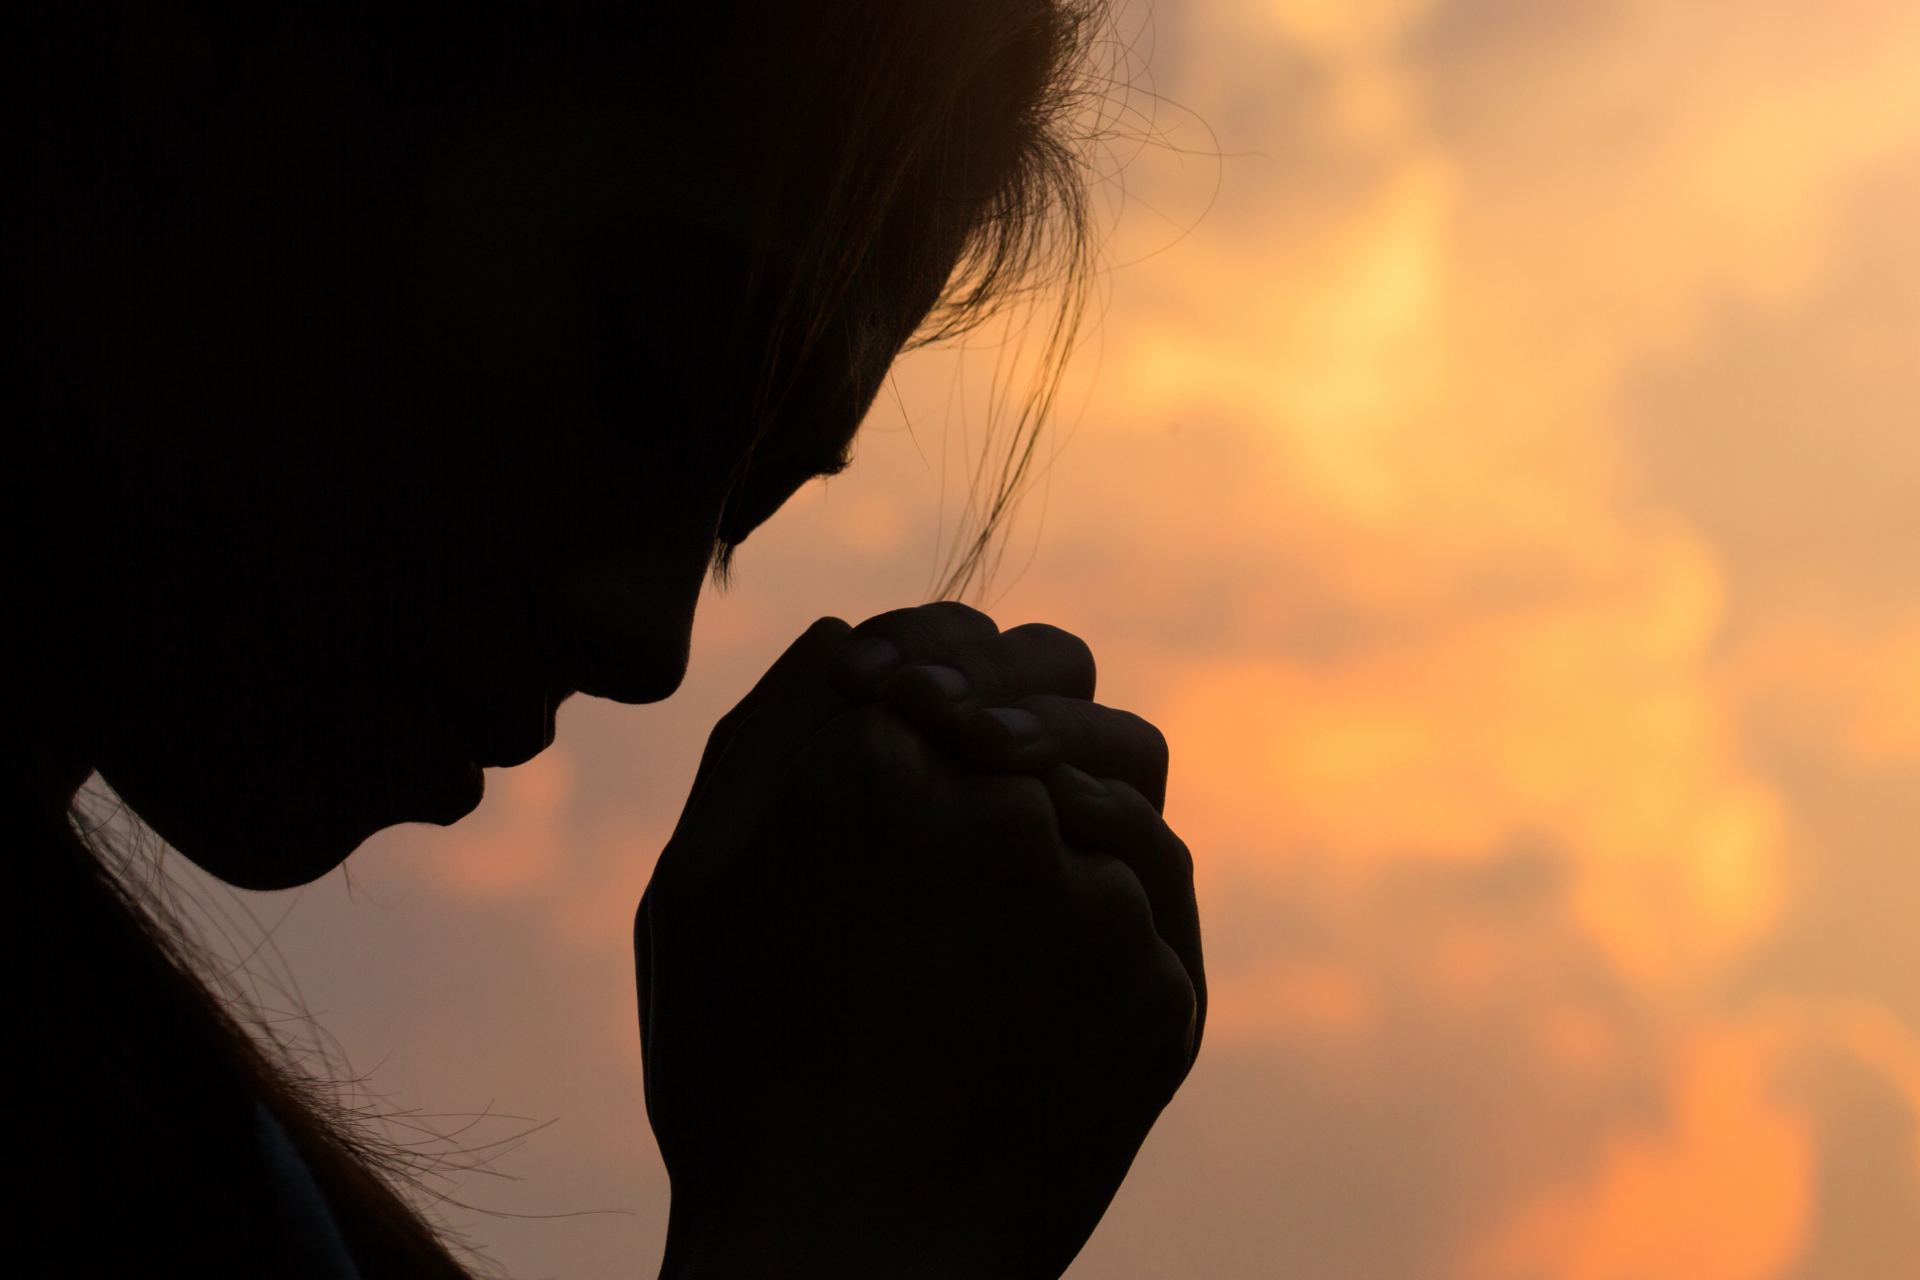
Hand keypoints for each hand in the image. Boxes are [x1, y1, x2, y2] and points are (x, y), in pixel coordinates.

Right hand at [637, 604, 1203, 1279]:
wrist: (842, 1262)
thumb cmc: (738, 1074)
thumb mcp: (698, 887)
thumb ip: (769, 733)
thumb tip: (850, 631)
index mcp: (870, 760)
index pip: (955, 637)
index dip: (944, 661)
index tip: (927, 704)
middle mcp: (997, 804)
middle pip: (1061, 683)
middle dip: (1026, 704)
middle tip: (989, 763)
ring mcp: (1092, 898)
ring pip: (1128, 781)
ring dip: (1081, 792)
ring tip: (1020, 861)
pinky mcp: (1162, 989)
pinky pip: (1156, 901)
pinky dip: (1112, 905)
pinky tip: (1048, 961)